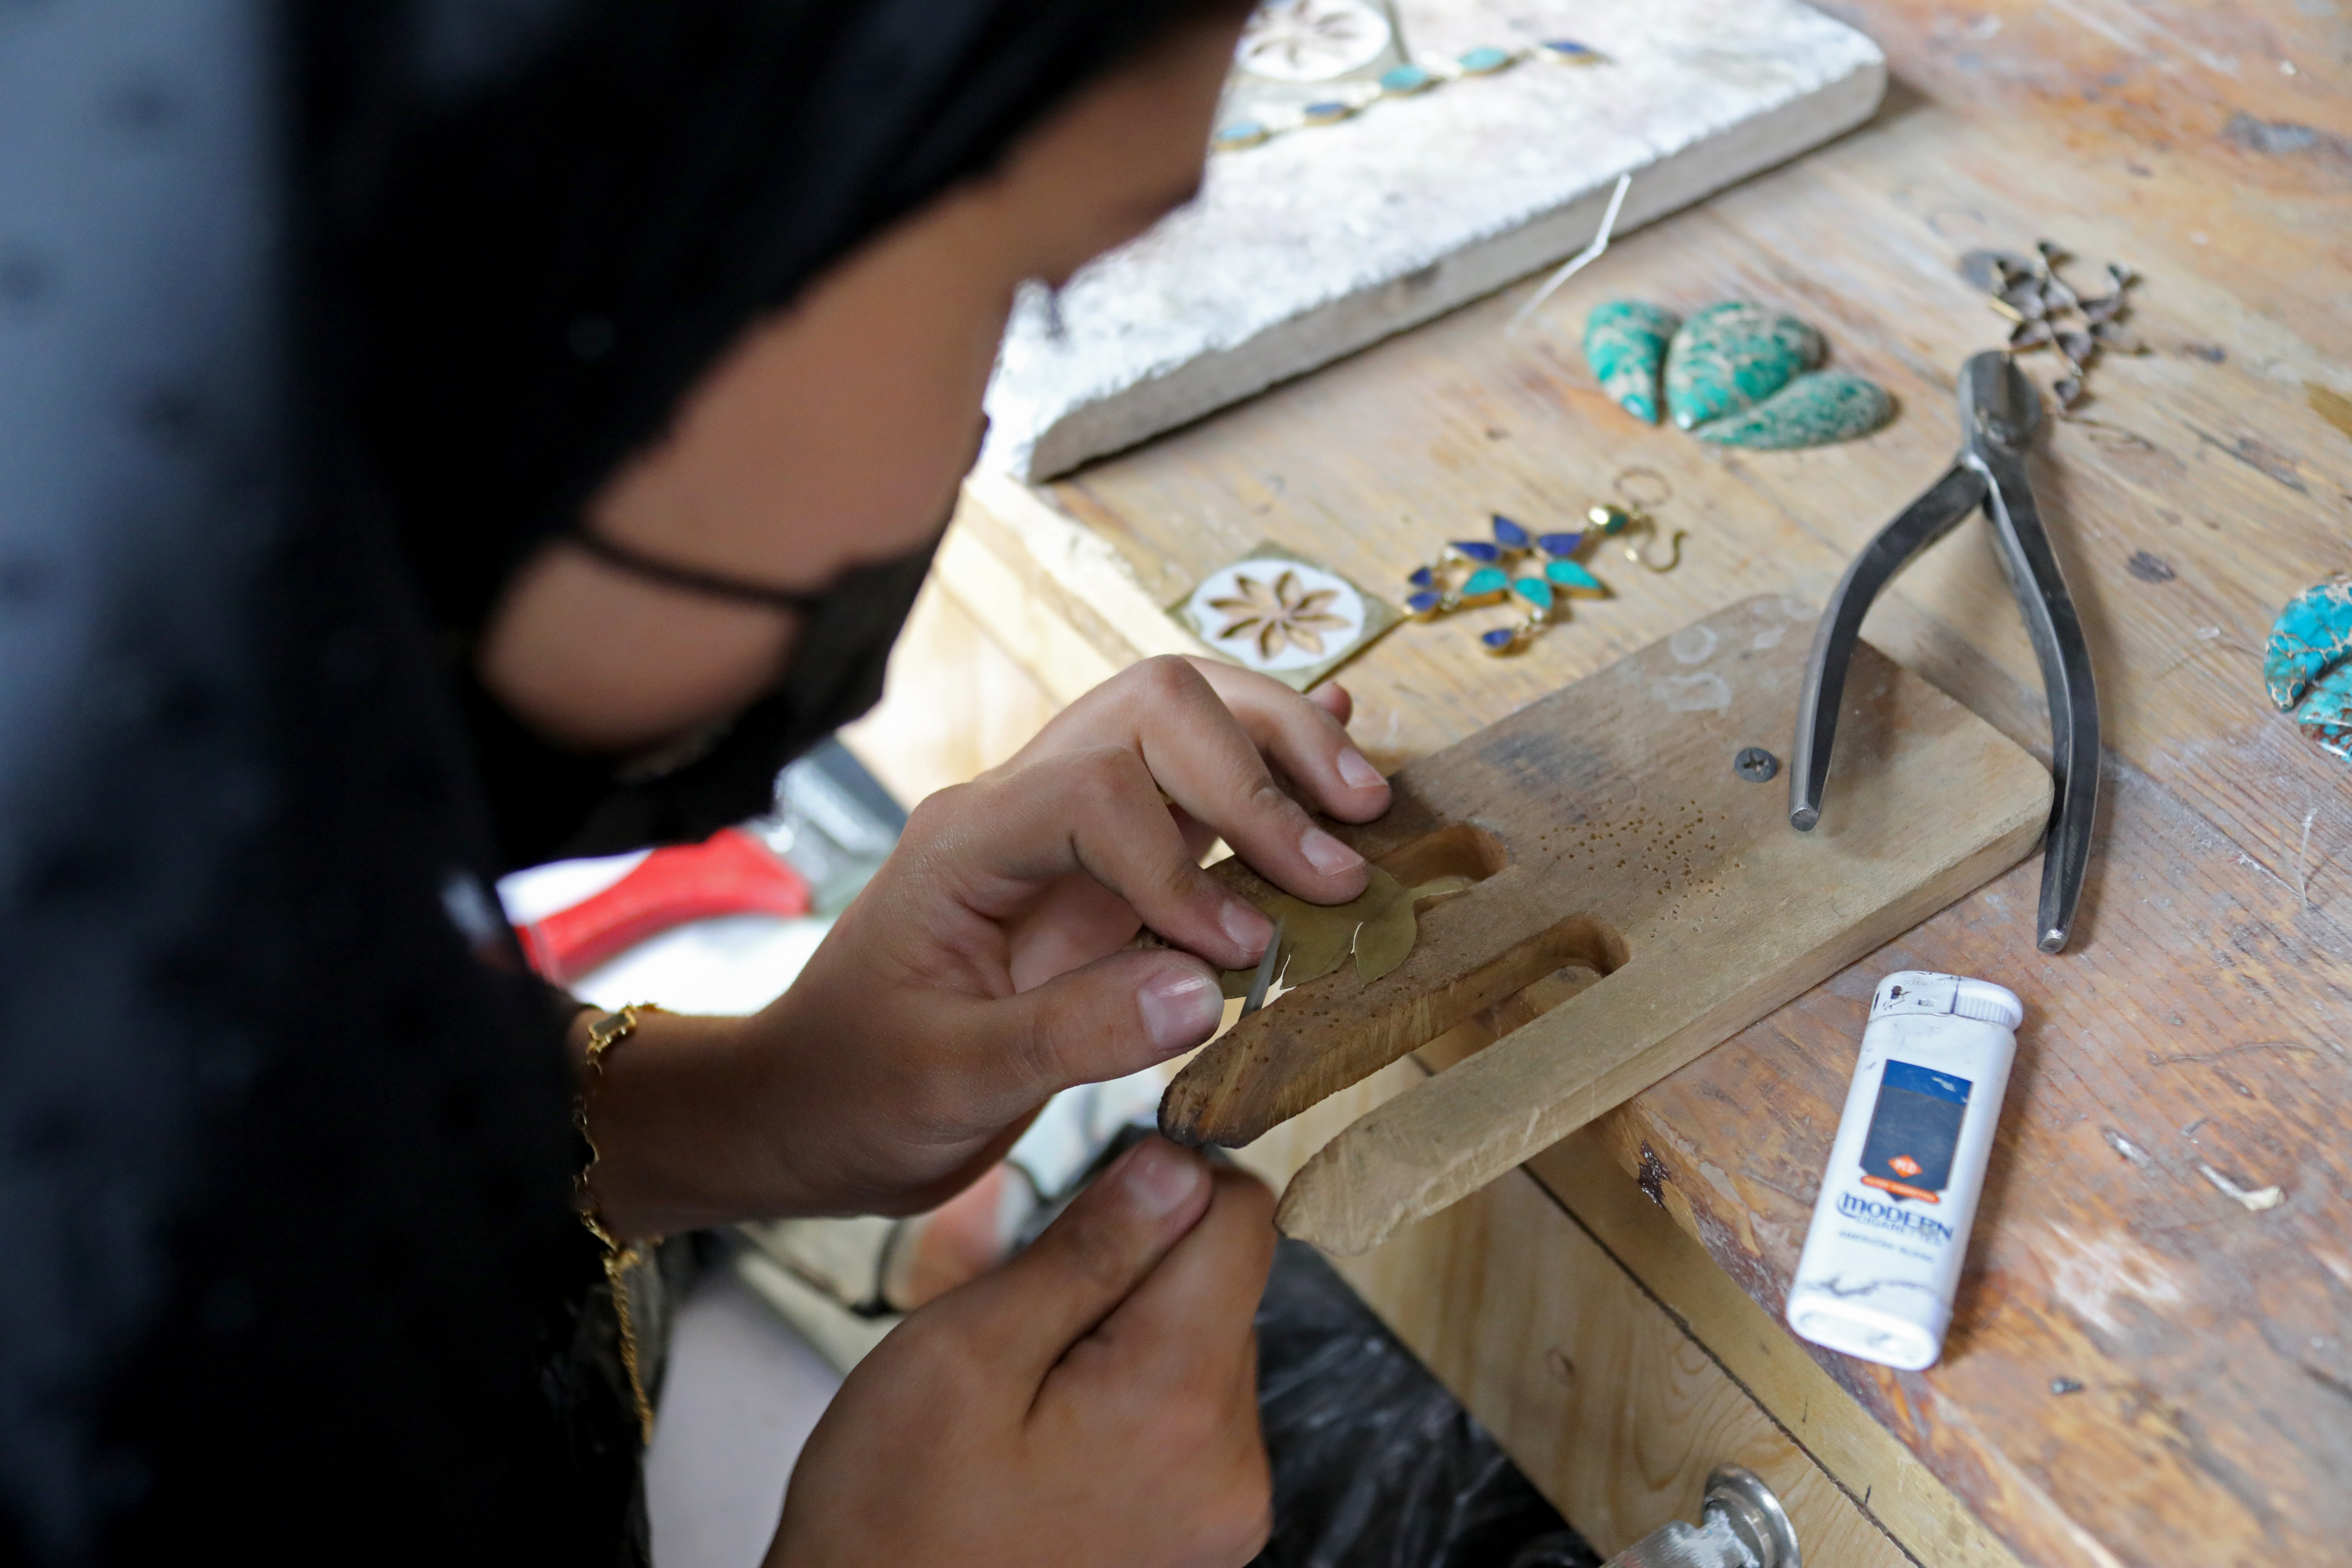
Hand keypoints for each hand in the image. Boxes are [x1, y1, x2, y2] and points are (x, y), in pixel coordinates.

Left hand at [582, 656, 1388, 1232]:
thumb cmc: (857, 1092)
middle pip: (1155, 706)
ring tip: (1362, 809)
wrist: (806, 1103)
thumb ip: (1074, 1035)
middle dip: (1261, 761)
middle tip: (1342, 848)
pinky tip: (1343, 752)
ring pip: (1182, 723)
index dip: (1183, 863)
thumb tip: (1208, 989)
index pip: (1100, 790)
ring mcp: (1064, 827)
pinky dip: (1266, 767)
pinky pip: (1189, 787)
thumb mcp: (948, 1084)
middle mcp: (1018, 807)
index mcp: (966, 843)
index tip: (1240, 951)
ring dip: (1279, 749)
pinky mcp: (1102, 866)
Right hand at [768, 1138, 1275, 1567]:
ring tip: (1030, 1391)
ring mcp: (1222, 1512)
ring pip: (1203, 1349)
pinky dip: (1127, 1399)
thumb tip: (1178, 1164)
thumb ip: (1085, 1250)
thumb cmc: (890, 1517)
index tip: (1087, 1204)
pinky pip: (1188, 1420)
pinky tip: (1051, 1435)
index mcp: (1179, 1403)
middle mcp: (1231, 1463)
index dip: (1168, 1180)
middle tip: (1025, 1321)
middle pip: (1223, 1286)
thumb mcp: (963, 1354)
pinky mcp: (1200, 1537)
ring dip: (1127, 1338)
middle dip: (1132, 1271)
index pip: (1244, 1218)